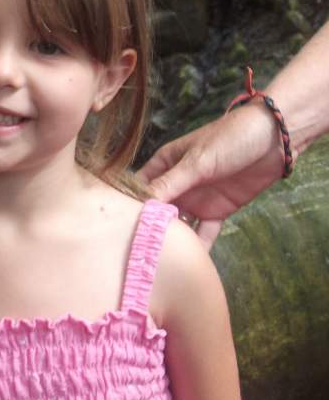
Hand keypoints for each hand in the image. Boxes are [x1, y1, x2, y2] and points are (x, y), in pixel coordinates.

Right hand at [138, 102, 284, 247]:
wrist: (274, 139)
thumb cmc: (229, 139)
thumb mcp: (197, 161)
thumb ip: (170, 183)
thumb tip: (141, 205)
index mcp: (165, 164)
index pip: (141, 188)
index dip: (132, 205)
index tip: (125, 226)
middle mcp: (177, 184)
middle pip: (158, 209)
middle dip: (151, 226)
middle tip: (142, 249)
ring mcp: (197, 198)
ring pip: (179, 223)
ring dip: (175, 238)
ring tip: (163, 259)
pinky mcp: (217, 210)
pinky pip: (205, 230)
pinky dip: (200, 244)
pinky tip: (192, 261)